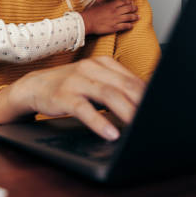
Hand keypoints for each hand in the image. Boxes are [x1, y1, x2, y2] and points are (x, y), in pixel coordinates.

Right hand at [0, 56, 145, 139]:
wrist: (34, 86)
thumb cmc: (70, 86)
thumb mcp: (95, 81)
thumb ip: (116, 87)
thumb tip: (145, 103)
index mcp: (102, 63)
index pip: (132, 78)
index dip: (148, 94)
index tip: (161, 108)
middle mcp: (91, 69)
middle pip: (123, 85)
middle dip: (142, 102)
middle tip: (155, 118)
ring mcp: (76, 81)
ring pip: (107, 94)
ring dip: (125, 111)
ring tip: (138, 125)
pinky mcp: (63, 96)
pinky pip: (83, 109)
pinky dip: (98, 122)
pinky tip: (110, 133)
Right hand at [81, 0, 138, 34]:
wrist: (86, 22)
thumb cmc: (90, 12)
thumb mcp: (95, 2)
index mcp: (111, 4)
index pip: (123, 2)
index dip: (129, 2)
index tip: (133, 2)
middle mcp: (115, 11)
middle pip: (128, 8)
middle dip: (134, 8)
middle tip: (137, 8)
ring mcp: (115, 19)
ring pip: (129, 17)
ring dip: (134, 17)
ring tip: (138, 17)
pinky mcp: (114, 27)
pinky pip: (125, 26)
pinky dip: (130, 26)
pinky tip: (132, 26)